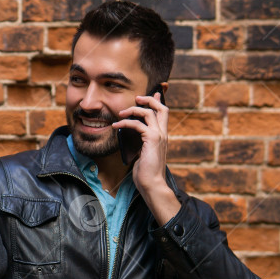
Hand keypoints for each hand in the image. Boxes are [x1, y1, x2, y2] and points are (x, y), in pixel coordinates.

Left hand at [112, 92, 179, 224]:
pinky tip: (116, 126)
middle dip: (149, 100)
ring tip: (120, 113)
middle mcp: (163, 134)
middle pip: (162, 108)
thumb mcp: (142, 154)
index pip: (163, 114)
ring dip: (133, 109)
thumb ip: (141, 144)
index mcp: (162, 136)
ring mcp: (159, 136)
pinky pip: (138, 124)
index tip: (151, 95)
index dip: (157, 103)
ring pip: (149, 112)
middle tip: (136, 99)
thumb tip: (134, 140)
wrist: (152, 184)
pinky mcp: (152, 139)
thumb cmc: (145, 173)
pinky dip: (125, 122)